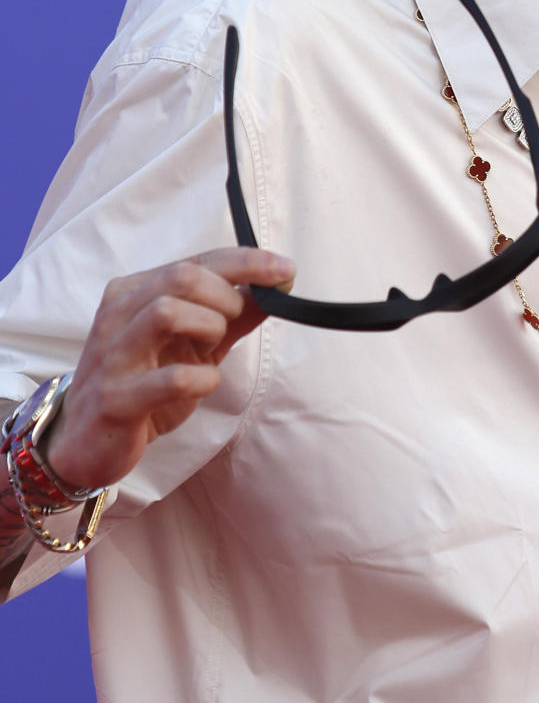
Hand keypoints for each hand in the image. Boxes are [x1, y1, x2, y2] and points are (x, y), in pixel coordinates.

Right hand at [41, 248, 294, 493]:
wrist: (88, 442)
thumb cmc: (145, 383)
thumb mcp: (192, 343)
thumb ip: (232, 315)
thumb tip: (277, 287)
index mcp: (134, 292)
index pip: (196, 261)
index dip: (247, 262)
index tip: (285, 270)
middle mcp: (118, 314)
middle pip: (182, 277)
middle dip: (226, 294)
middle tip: (237, 318)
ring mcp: (113, 356)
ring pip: (166, 312)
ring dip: (209, 325)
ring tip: (214, 347)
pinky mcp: (116, 399)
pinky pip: (170, 378)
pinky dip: (202, 377)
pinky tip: (205, 382)